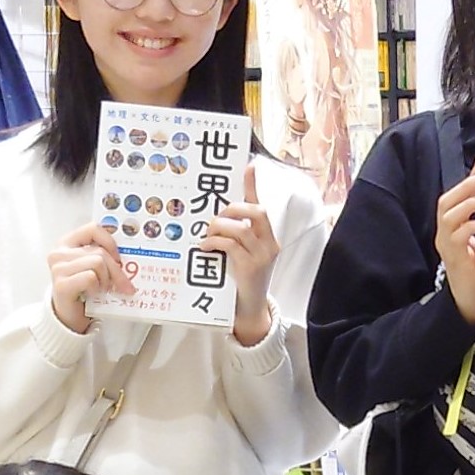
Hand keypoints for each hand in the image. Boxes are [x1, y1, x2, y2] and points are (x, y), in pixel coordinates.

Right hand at [46, 220, 128, 334]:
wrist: (69, 316)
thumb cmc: (84, 290)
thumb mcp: (94, 268)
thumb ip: (104, 256)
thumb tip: (130, 256)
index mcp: (67, 243)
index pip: (93, 228)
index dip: (110, 242)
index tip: (119, 257)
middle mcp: (59, 253)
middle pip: (100, 252)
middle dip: (117, 270)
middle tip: (125, 285)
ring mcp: (58, 268)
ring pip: (98, 263)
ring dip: (107, 280)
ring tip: (103, 289)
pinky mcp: (61, 284)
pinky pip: (91, 278)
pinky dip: (97, 288)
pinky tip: (93, 294)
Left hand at [199, 163, 283, 344]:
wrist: (250, 310)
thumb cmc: (240, 279)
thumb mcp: (239, 253)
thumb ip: (231, 235)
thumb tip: (212, 218)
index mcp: (267, 237)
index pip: (260, 205)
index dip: (254, 184)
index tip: (249, 164)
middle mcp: (269, 243)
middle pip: (256, 211)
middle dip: (232, 209)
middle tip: (214, 219)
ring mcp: (262, 256)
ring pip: (241, 228)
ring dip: (219, 227)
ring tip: (207, 236)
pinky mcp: (251, 268)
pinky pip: (231, 245)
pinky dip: (214, 242)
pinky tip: (204, 247)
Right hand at [431, 170, 474, 323]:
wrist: (473, 301)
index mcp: (453, 226)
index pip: (457, 195)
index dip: (469, 178)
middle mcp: (445, 233)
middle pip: (446, 201)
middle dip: (466, 185)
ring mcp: (446, 245)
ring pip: (448, 216)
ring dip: (468, 203)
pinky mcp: (452, 258)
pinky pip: (457, 237)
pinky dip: (470, 227)